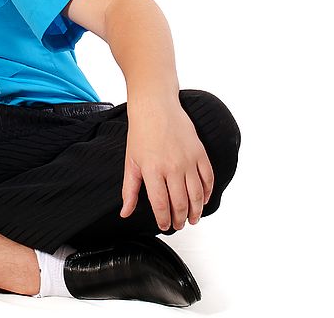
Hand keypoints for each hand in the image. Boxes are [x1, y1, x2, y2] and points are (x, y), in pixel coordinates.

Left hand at [119, 98, 213, 230]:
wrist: (155, 107)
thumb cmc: (141, 132)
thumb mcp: (131, 162)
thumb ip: (129, 190)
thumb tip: (125, 212)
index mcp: (152, 170)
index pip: (161, 204)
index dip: (164, 220)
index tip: (164, 226)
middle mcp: (172, 167)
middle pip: (180, 203)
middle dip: (180, 219)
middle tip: (179, 225)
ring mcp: (188, 160)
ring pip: (196, 195)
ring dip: (196, 211)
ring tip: (192, 219)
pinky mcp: (199, 153)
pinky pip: (208, 178)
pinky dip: (207, 192)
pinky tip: (202, 200)